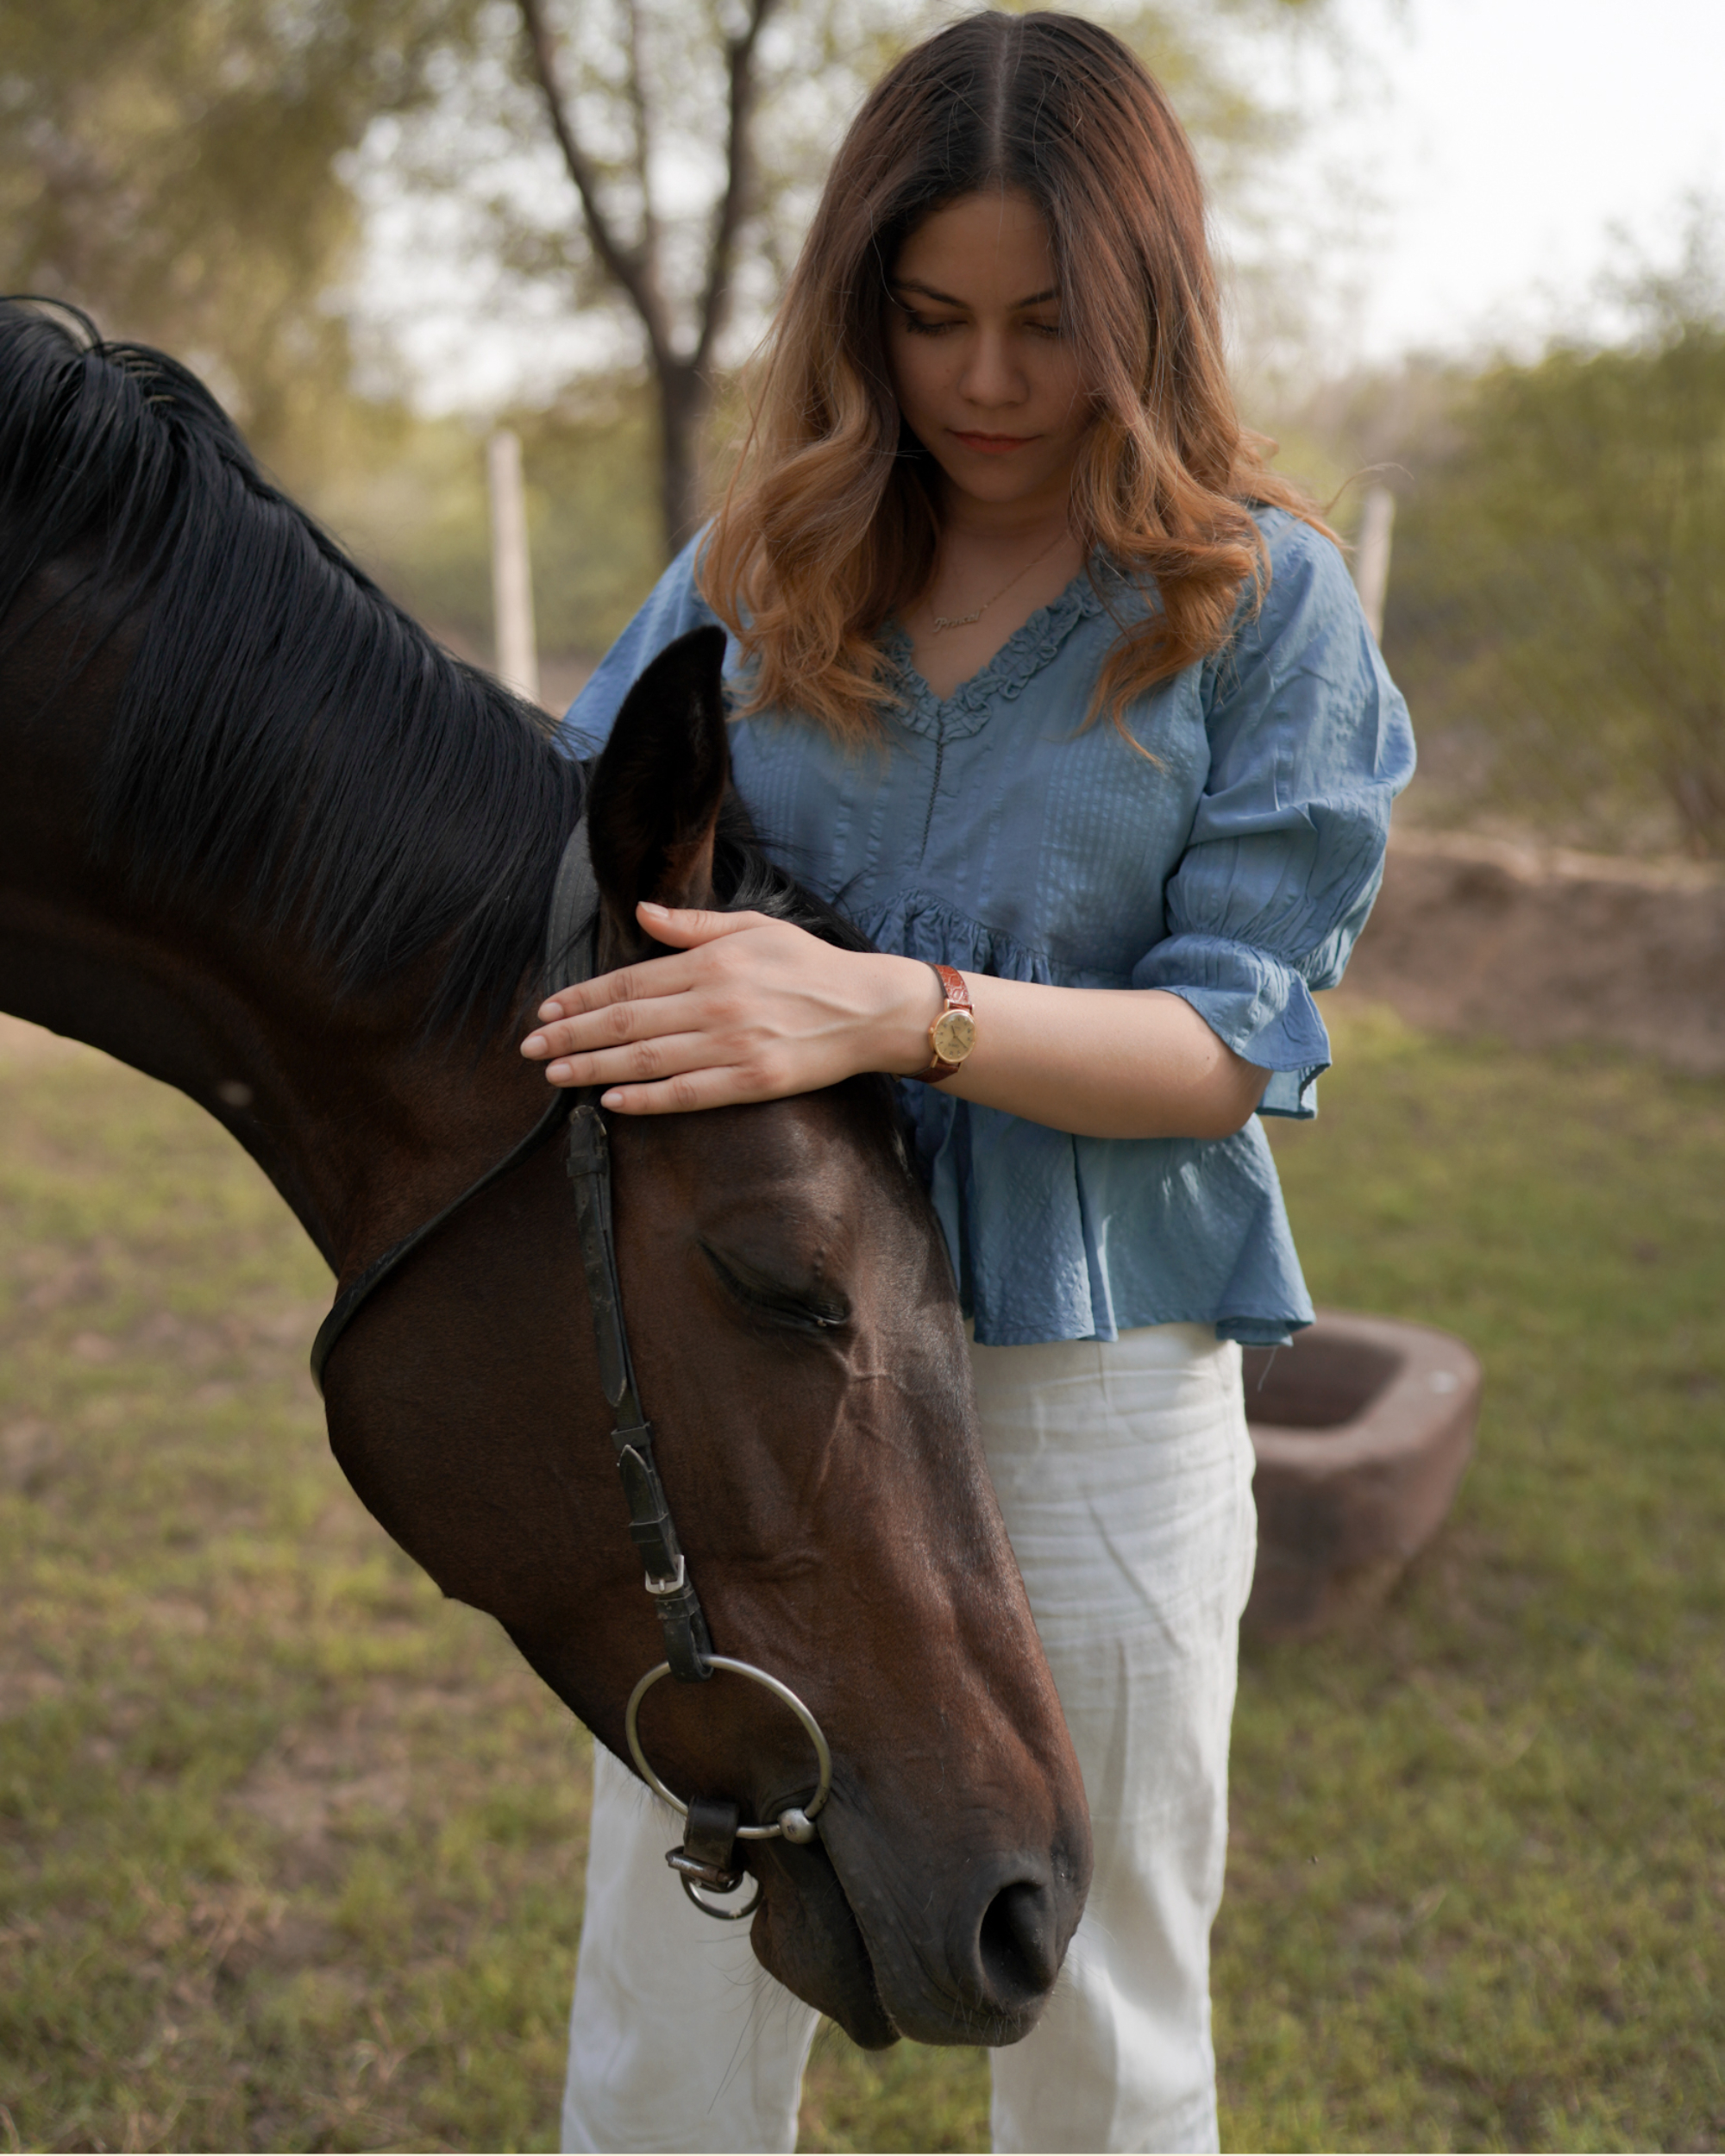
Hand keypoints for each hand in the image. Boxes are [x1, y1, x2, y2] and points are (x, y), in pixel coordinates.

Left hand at [520, 901, 937, 1113]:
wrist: (868, 1008)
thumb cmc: (810, 965)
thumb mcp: (754, 927)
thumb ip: (693, 927)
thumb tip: (641, 912)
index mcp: (712, 963)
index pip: (630, 982)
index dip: (582, 998)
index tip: (547, 1011)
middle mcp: (716, 1003)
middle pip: (627, 1022)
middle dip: (572, 1035)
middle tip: (532, 1048)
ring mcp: (734, 1045)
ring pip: (647, 1060)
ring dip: (593, 1067)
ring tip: (555, 1074)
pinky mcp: (753, 1080)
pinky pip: (688, 1093)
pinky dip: (646, 1098)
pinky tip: (610, 1101)